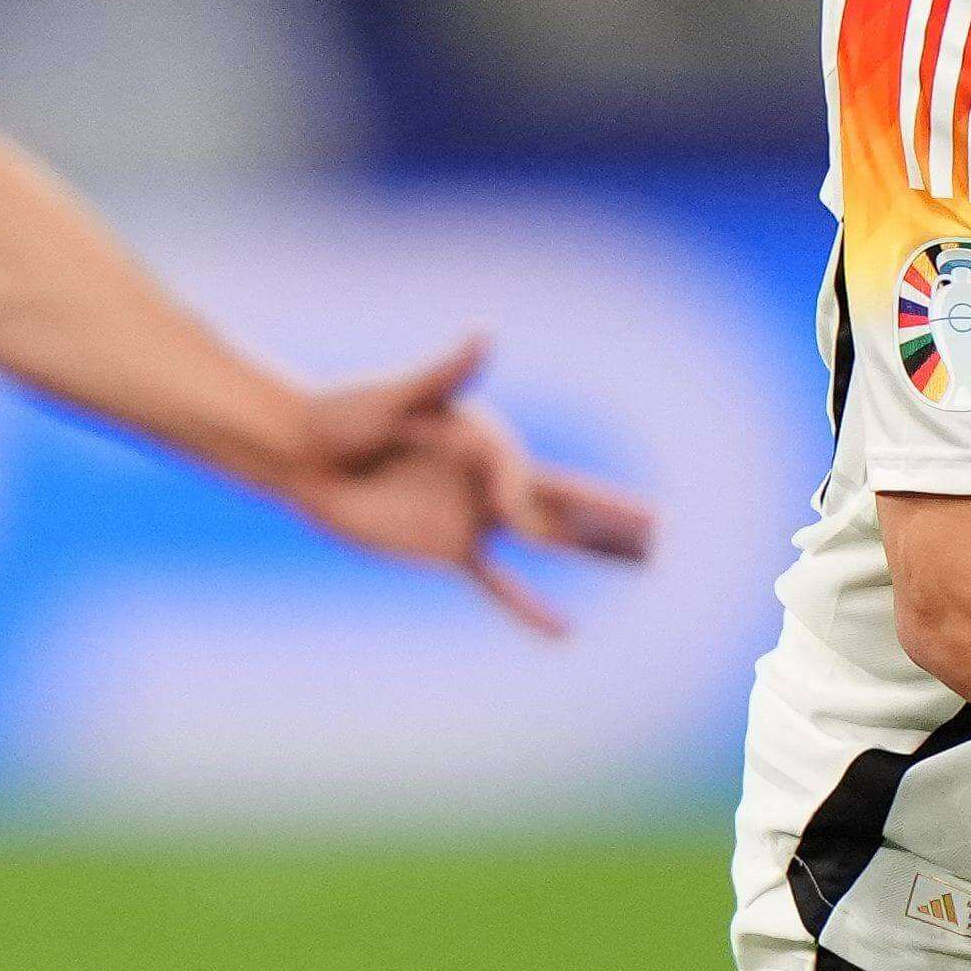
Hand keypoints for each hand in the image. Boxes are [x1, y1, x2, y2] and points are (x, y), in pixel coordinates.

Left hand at [272, 335, 658, 633]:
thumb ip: (443, 377)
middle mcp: (492, 480)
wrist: (305, 452)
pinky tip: (565, 633)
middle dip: (614, 519)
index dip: (514, 492)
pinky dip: (530, 609)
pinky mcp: (450, 549)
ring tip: (646, 562)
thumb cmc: (346, 412)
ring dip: (595, 553)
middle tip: (666, 531)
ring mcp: (476, 518)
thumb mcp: (396, 394)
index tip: (506, 506)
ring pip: (548, 541)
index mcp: (488, 440)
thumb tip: (483, 337)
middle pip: (565, 504)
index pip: (520, 476)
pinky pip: (498, 585)